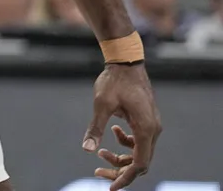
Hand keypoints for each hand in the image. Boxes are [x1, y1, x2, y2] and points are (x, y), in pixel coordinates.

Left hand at [83, 63, 160, 189]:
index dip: (125, 178)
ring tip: (100, 152)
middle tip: (98, 173)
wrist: (126, 62)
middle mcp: (154, 130)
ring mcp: (152, 125)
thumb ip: (96, 128)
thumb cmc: (114, 81)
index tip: (110, 187)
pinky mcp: (147, 120)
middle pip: (140, 162)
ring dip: (121, 156)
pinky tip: (113, 131)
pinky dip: (126, 142)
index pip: (140, 164)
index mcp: (146, 129)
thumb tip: (87, 149)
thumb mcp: (101, 105)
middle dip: (120, 170)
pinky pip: (139, 140)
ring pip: (139, 152)